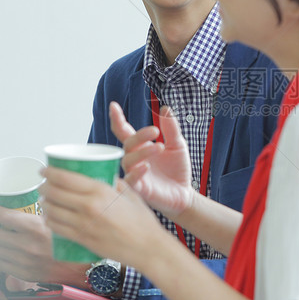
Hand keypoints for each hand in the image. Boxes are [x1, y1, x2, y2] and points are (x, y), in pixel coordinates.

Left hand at [0, 197, 89, 287]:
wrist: (82, 266)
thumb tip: (26, 194)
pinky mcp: (23, 273)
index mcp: (35, 228)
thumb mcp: (57, 219)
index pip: (1, 216)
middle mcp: (27, 246)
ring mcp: (23, 262)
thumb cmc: (71, 239)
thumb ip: (41, 209)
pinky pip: (0, 263)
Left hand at [40, 167, 171, 269]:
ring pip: (52, 211)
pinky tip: (49, 217)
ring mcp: (84, 224)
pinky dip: (49, 221)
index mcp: (100, 191)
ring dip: (44, 203)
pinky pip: (57, 228)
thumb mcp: (129, 193)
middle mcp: (89, 206)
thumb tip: (101, 173)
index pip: (65, 178)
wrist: (147, 248)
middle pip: (54, 193)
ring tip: (45, 200)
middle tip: (43, 184)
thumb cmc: (142, 220)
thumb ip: (113, 182)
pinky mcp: (82, 239)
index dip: (49, 173)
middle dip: (44, 187)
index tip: (44, 170)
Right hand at [109, 101, 193, 218]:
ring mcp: (135, 174)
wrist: (184, 193)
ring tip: (159, 147)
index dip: (117, 119)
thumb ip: (171, 128)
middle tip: (155, 130)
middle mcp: (135, 159)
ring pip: (128, 160)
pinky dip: (136, 173)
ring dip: (142, 152)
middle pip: (127, 144)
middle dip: (139, 135)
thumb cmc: (177, 169)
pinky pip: (131, 180)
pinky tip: (146, 167)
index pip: (124, 131)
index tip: (113, 106)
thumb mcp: (178, 145)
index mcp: (141, 146)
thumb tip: (166, 108)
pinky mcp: (139, 189)